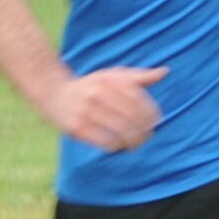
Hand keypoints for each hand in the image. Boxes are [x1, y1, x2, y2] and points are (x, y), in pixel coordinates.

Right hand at [45, 66, 168, 151]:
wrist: (53, 93)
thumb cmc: (91, 85)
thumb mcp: (112, 75)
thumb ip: (138, 76)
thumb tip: (164, 72)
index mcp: (108, 80)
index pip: (138, 98)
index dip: (151, 112)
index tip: (156, 120)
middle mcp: (97, 94)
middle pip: (131, 117)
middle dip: (144, 129)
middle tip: (148, 135)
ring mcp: (85, 111)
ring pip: (120, 131)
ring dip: (134, 140)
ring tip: (137, 143)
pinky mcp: (76, 127)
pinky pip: (104, 141)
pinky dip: (116, 146)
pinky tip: (120, 145)